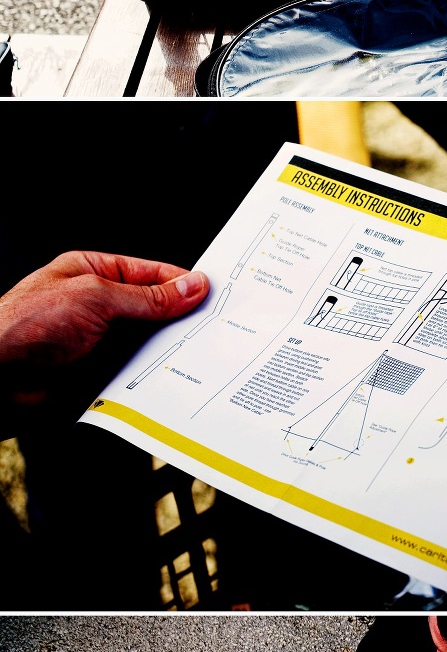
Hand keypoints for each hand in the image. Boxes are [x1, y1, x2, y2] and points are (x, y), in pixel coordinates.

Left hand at [0, 252, 208, 395]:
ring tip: (202, 353)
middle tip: (216, 325)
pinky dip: (155, 378)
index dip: (181, 283)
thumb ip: (147, 298)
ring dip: (170, 351)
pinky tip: (173, 379)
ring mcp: (98, 342)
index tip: (212, 293)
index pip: (148, 273)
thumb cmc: (27, 325)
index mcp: (93, 272)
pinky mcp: (98, 376)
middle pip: (152, 310)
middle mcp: (97, 306)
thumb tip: (189, 288)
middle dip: (181, 318)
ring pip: (148, 345)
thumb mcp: (96, 297)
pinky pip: (136, 375)